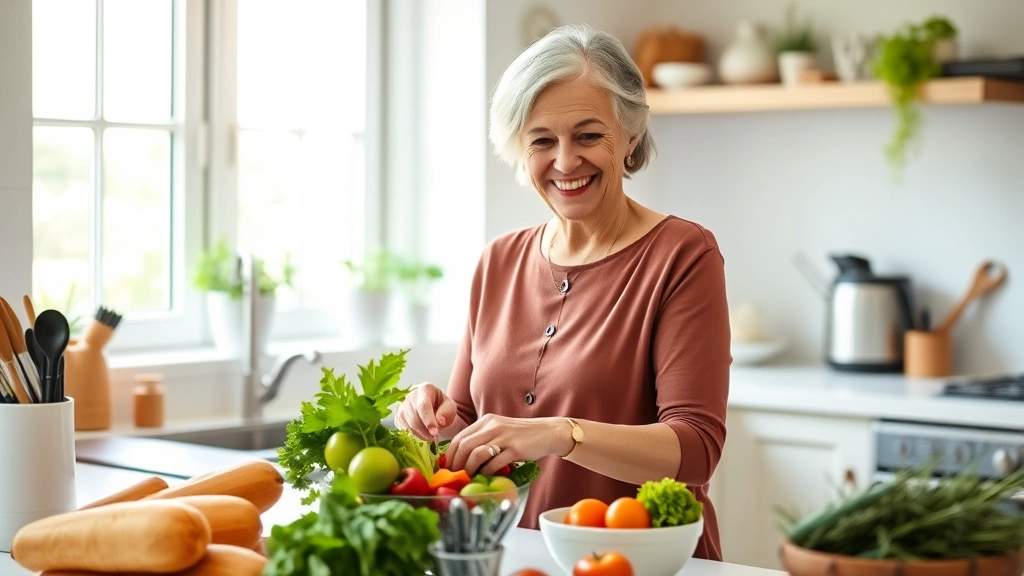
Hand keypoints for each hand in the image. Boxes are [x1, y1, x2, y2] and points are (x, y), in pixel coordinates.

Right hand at [394, 382, 458, 439]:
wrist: (434, 407)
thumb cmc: (442, 406)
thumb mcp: (450, 407)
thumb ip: (447, 412)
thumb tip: (439, 422)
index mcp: (425, 389)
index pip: (423, 406)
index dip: (428, 421)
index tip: (434, 432)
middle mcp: (410, 395)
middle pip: (414, 417)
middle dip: (425, 430)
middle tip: (434, 436)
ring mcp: (402, 406)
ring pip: (407, 424)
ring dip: (420, 434)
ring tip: (430, 436)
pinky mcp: (398, 416)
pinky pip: (403, 429)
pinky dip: (414, 435)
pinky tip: (422, 434)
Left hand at [446, 415, 572, 475]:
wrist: (547, 432)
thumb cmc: (521, 434)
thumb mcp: (499, 430)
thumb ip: (483, 438)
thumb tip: (463, 457)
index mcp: (486, 421)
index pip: (460, 436)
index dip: (450, 454)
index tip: (448, 466)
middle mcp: (493, 426)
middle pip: (464, 445)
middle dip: (456, 463)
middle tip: (455, 475)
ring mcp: (504, 437)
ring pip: (476, 454)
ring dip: (469, 469)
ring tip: (470, 476)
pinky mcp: (515, 449)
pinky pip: (494, 463)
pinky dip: (487, 472)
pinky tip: (487, 475)